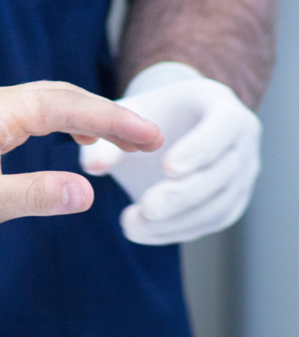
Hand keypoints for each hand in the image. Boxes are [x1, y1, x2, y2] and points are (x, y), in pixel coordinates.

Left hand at [0, 82, 163, 240]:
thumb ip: (31, 196)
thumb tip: (87, 190)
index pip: (65, 106)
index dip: (111, 119)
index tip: (149, 136)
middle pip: (58, 97)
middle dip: (105, 115)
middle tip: (146, 139)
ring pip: (42, 104)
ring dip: (82, 118)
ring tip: (116, 142)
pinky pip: (25, 116)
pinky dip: (57, 124)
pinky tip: (68, 142)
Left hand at [79, 62, 260, 244]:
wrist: (164, 128)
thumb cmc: (145, 117)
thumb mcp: (124, 117)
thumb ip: (108, 136)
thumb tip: (93, 168)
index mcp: (221, 105)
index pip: (225, 125)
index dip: (199, 148)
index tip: (167, 168)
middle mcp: (242, 139)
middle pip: (223, 172)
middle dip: (182, 195)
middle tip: (145, 209)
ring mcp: (243, 172)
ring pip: (220, 205)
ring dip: (176, 221)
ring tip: (131, 225)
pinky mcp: (231, 199)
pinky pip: (211, 221)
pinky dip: (177, 230)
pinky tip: (143, 232)